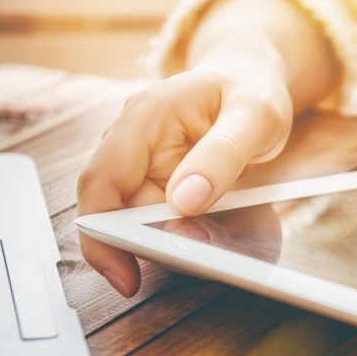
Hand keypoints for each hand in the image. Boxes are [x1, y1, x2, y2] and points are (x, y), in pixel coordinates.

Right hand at [77, 46, 292, 296]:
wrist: (252, 79)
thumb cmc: (251, 90)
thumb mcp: (255, 116)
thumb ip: (221, 156)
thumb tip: (184, 202)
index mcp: (144, 117)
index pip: (101, 181)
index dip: (102, 234)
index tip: (124, 276)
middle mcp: (130, 143)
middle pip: (113, 212)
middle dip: (143, 246)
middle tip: (189, 266)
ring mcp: (140, 165)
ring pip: (135, 223)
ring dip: (166, 243)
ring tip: (210, 251)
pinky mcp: (155, 184)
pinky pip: (158, 221)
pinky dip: (179, 236)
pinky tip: (210, 237)